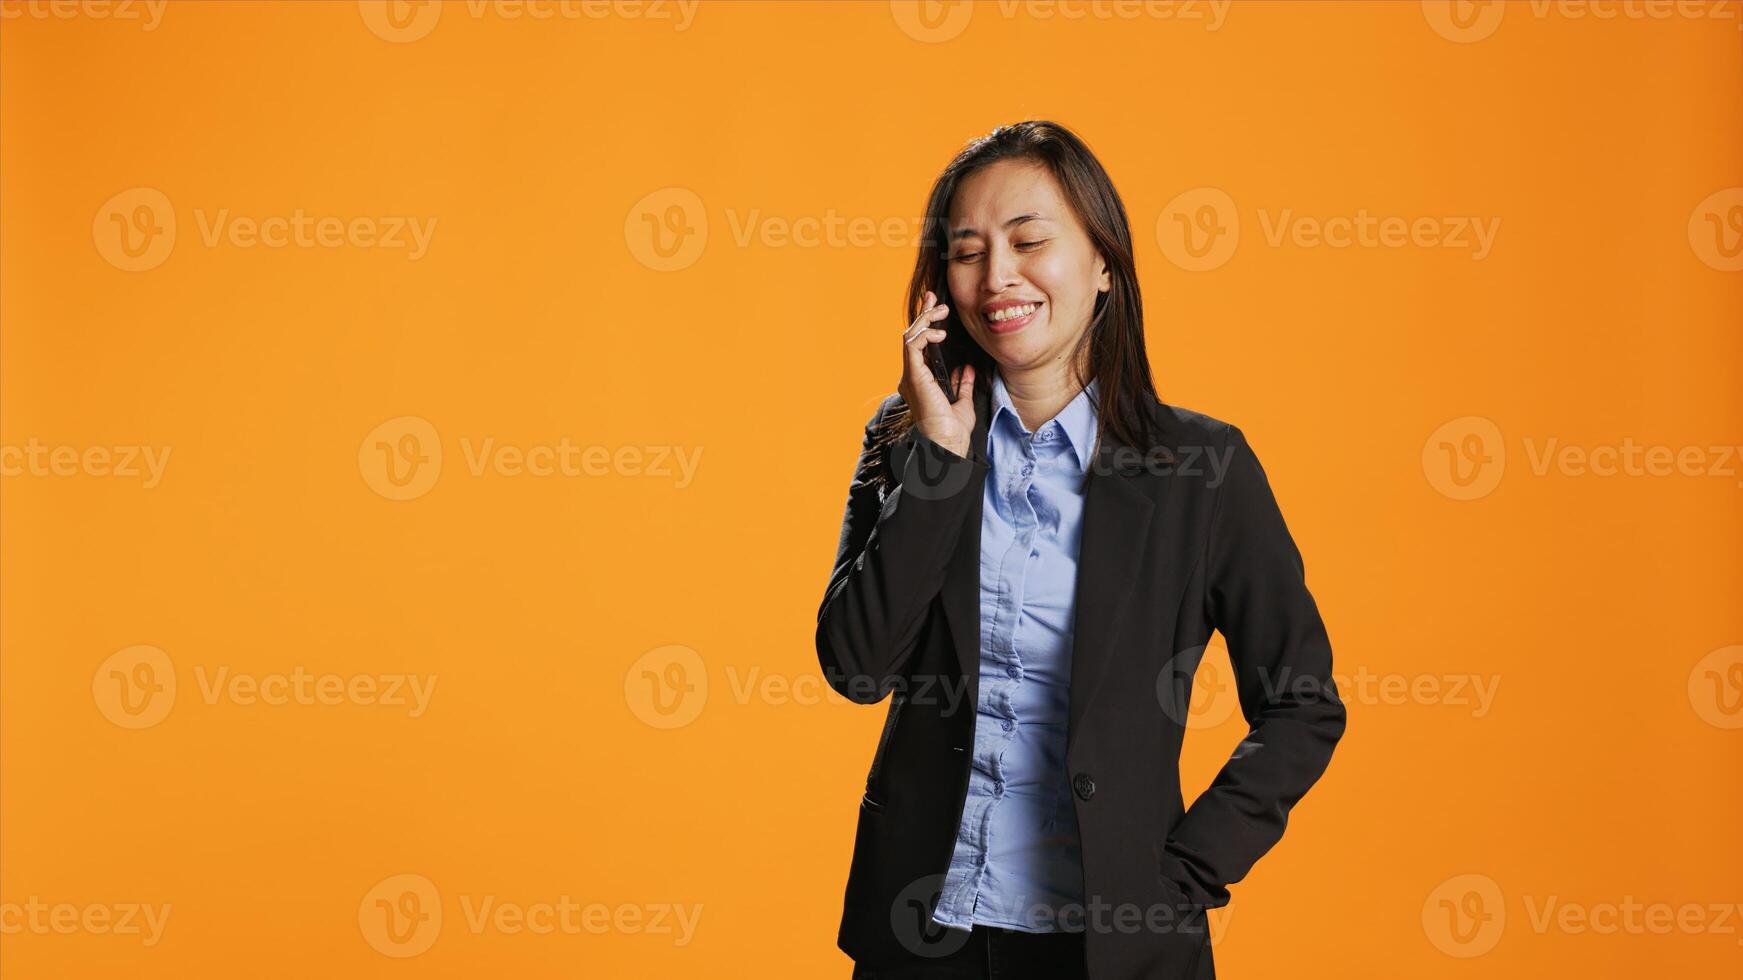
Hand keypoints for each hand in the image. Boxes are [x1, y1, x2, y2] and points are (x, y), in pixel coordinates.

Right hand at [896, 290, 975, 457]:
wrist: (947, 444)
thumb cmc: (953, 431)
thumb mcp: (963, 402)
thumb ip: (962, 384)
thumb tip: (967, 368)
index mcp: (920, 381)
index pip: (920, 346)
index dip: (926, 326)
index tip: (937, 310)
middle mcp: (912, 376)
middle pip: (912, 337)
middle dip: (923, 315)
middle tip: (934, 299)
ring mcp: (911, 376)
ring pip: (910, 337)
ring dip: (925, 320)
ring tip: (941, 311)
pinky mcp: (913, 376)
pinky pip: (912, 346)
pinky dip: (924, 335)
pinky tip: (938, 333)